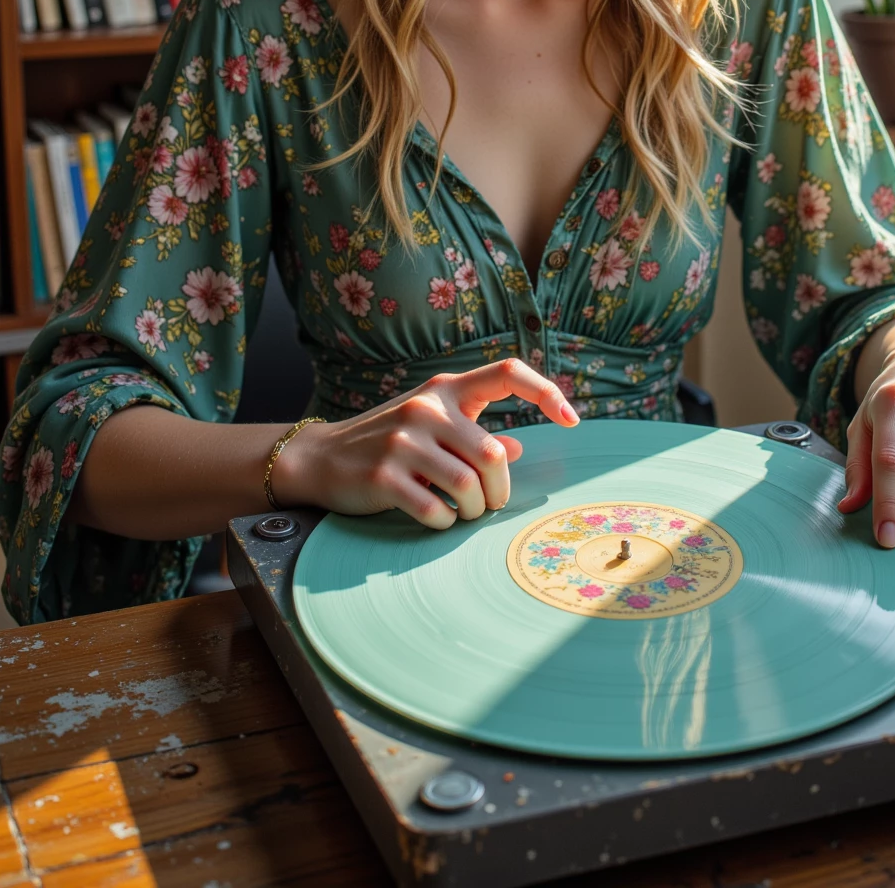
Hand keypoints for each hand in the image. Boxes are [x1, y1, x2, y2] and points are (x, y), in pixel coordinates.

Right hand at [272, 358, 578, 528]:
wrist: (322, 459)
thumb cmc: (388, 442)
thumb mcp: (432, 427)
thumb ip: (474, 433)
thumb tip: (518, 450)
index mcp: (445, 389)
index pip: (507, 371)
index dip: (547, 392)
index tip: (572, 420)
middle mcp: (427, 408)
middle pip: (493, 456)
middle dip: (499, 492)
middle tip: (488, 504)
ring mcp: (404, 440)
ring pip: (468, 487)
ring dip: (473, 511)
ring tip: (462, 513)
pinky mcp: (385, 475)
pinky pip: (436, 510)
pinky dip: (443, 523)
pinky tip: (434, 518)